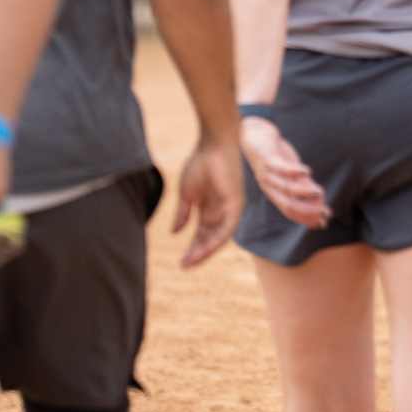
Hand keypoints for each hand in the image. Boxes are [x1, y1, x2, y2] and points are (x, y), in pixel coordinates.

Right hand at [172, 132, 243, 267]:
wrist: (212, 145)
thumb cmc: (200, 164)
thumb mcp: (186, 194)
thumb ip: (183, 213)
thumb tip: (175, 233)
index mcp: (210, 209)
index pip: (203, 233)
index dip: (193, 248)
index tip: (182, 262)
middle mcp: (222, 211)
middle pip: (211, 238)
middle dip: (199, 252)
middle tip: (185, 266)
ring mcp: (231, 207)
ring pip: (221, 236)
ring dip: (207, 249)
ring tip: (193, 260)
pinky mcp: (236, 202)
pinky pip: (229, 226)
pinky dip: (218, 238)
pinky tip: (206, 248)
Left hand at [240, 116, 328, 227]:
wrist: (255, 134)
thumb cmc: (276, 155)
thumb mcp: (292, 173)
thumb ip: (304, 185)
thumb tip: (319, 200)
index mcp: (275, 193)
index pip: (290, 212)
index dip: (306, 219)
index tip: (324, 223)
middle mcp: (269, 186)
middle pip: (287, 204)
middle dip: (307, 211)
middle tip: (326, 213)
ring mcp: (266, 173)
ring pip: (284, 187)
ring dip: (303, 192)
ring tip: (320, 193)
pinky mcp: (267, 158)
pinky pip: (278, 166)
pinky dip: (292, 170)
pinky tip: (307, 172)